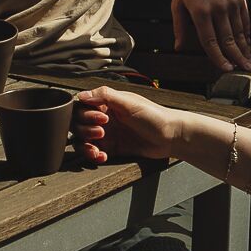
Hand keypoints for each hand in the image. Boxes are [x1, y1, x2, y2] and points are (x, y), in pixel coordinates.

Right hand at [71, 85, 190, 164]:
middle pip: (79, 124)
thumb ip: (105, 96)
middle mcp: (105, 117)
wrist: (172, 137)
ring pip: (83, 140)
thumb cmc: (155, 116)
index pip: (82, 106)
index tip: (99, 117)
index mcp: (108, 102)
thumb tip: (82, 94)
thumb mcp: (129, 103)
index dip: (85, 113)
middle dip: (85, 129)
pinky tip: (102, 156)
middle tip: (102, 131)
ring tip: (98, 149)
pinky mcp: (112, 148)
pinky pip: (95, 152)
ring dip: (86, 145)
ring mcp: (108, 133)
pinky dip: (94, 155)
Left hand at [170, 0, 250, 71]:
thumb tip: (178, 47)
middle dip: (236, 58)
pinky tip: (247, 45)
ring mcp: (231, 3)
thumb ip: (179, 27)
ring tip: (249, 63)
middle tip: (243, 71)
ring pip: (239, 33)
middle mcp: (217, 8)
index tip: (225, 68)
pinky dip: (246, 35)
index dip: (218, 57)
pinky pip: (245, 21)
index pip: (210, 41)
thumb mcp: (177, 3)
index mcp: (200, 11)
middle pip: (228, 40)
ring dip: (244, 50)